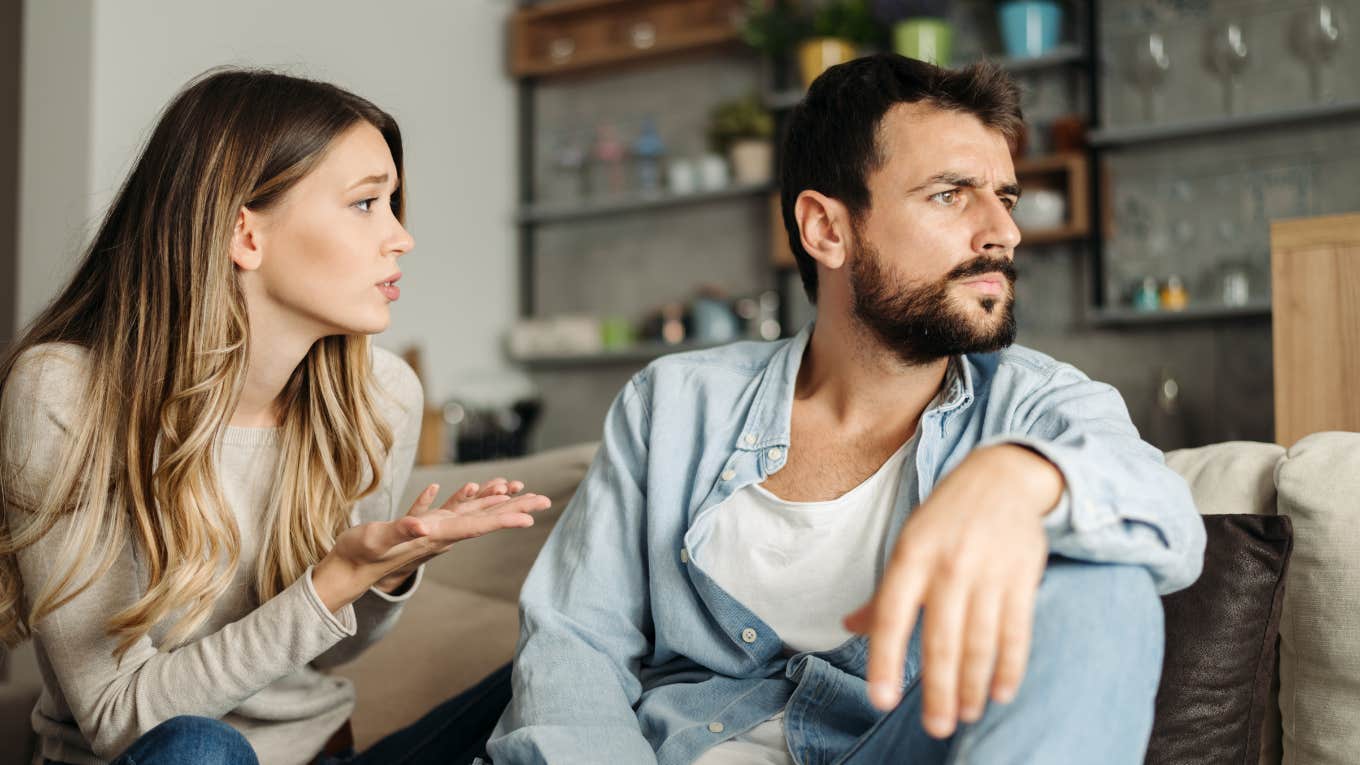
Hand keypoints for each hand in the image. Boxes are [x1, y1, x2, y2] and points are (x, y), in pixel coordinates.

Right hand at [314, 477, 548, 610]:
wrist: (344, 573)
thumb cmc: (360, 555)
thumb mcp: (379, 539)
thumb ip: (402, 529)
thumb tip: (423, 523)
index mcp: (435, 536)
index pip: (477, 526)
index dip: (504, 518)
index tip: (532, 516)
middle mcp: (439, 536)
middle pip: (483, 520)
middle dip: (513, 508)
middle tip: (544, 500)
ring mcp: (430, 533)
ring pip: (469, 514)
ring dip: (493, 502)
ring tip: (515, 490)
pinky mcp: (417, 529)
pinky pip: (445, 511)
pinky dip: (458, 498)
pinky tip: (464, 489)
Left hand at [843, 445, 1061, 738]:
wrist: (1002, 476)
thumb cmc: (945, 518)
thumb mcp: (906, 543)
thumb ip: (884, 591)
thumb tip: (850, 626)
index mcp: (911, 556)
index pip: (891, 616)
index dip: (885, 659)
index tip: (882, 700)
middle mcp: (948, 566)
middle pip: (941, 639)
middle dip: (939, 690)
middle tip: (936, 727)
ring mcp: (988, 572)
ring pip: (980, 641)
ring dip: (973, 684)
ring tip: (966, 715)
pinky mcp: (1022, 577)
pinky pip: (1016, 631)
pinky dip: (1009, 665)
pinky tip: (1000, 692)